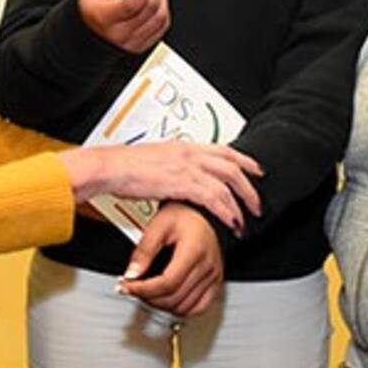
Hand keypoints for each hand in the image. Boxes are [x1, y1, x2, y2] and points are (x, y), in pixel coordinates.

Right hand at [60, 142, 262, 232]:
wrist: (110, 167)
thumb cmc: (126, 166)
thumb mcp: (158, 159)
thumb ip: (174, 164)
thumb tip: (182, 173)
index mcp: (186, 146)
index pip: (225, 150)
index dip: (244, 160)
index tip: (256, 170)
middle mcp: (191, 153)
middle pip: (233, 167)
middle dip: (250, 187)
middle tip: (257, 203)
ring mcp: (187, 167)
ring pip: (227, 184)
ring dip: (240, 203)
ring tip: (245, 220)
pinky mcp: (181, 183)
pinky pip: (213, 198)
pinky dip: (225, 211)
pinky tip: (230, 221)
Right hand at [77, 0, 170, 51]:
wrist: (90, 25)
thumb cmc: (91, 3)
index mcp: (104, 18)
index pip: (133, 1)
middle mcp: (119, 34)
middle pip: (150, 6)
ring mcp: (133, 43)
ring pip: (161, 15)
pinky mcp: (144, 44)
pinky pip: (163, 23)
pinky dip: (162, 5)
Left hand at [118, 204, 223, 316]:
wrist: (204, 213)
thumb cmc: (184, 216)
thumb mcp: (158, 225)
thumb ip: (143, 251)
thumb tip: (131, 274)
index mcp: (194, 251)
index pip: (167, 283)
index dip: (143, 289)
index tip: (128, 285)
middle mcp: (207, 266)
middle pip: (174, 298)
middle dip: (147, 298)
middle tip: (134, 288)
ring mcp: (213, 277)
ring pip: (184, 308)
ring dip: (161, 306)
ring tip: (149, 293)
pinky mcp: (215, 283)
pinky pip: (198, 308)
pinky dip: (180, 310)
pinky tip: (168, 300)